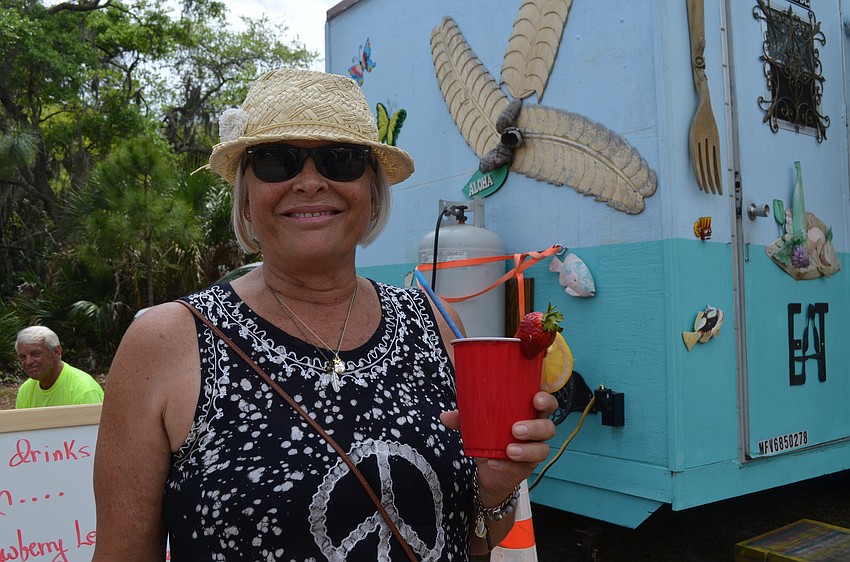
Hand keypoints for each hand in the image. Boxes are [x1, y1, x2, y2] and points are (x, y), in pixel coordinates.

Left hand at [440, 391, 556, 505]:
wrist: (489, 469)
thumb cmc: (490, 438)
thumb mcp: (477, 426)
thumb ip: (463, 420)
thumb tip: (445, 416)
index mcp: (528, 414)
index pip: (547, 404)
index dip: (546, 400)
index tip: (535, 398)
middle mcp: (536, 432)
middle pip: (549, 427)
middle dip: (535, 427)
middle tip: (515, 429)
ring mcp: (534, 451)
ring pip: (542, 449)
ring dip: (527, 449)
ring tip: (509, 450)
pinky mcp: (526, 468)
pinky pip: (523, 467)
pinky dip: (507, 465)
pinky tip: (494, 462)